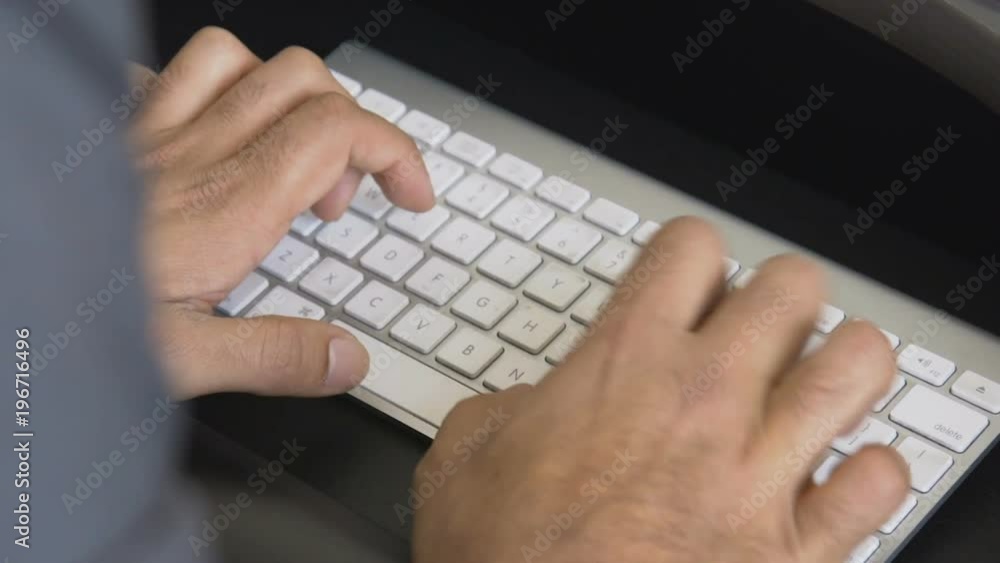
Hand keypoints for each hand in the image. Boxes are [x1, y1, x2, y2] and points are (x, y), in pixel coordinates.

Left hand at [130, 27, 432, 398]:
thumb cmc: (56, 322)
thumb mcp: (177, 363)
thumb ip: (272, 357)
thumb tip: (345, 356)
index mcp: (227, 208)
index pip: (337, 133)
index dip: (394, 152)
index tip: (411, 195)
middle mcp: (195, 156)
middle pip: (304, 81)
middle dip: (351, 129)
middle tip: (342, 201)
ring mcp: (149, 135)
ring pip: (238, 59)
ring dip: (283, 97)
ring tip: (287, 156)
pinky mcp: (112, 133)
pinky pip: (158, 75)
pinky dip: (200, 92)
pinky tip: (202, 138)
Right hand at [411, 218, 909, 561]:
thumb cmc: (508, 562)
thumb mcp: (462, 465)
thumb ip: (503, 410)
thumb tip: (524, 408)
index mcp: (622, 365)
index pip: (689, 249)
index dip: (692, 255)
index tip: (689, 281)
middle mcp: (704, 401)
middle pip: (792, 288)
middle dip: (783, 296)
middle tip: (762, 326)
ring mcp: (760, 470)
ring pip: (858, 364)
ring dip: (846, 363)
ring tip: (819, 383)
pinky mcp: (798, 548)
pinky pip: (879, 482)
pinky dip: (871, 475)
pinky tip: (840, 479)